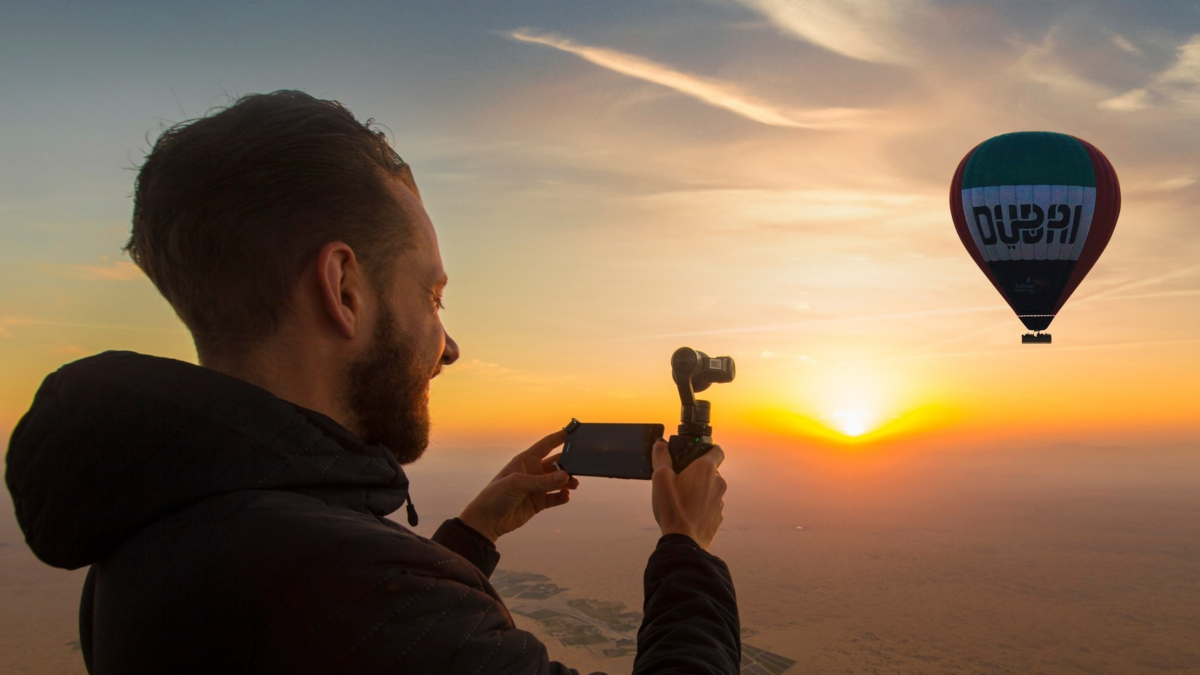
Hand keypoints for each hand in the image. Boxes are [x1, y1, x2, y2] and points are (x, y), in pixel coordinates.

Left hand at [458, 430, 580, 542]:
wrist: (487, 520)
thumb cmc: (496, 496)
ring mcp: (536, 487)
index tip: (573, 432)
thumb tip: (565, 476)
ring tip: (574, 483)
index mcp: (525, 461)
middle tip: (580, 465)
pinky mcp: (538, 502)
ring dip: (567, 481)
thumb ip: (542, 481)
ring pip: (557, 481)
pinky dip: (562, 496)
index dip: (559, 437)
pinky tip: (566, 496)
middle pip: (555, 463)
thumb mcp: (518, 484)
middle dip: (568, 463)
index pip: (546, 445)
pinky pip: (555, 497)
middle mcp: (533, 472)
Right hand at [651, 440, 726, 549]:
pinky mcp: (718, 516)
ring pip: (711, 488)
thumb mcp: (660, 479)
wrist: (684, 542)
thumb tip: (660, 444)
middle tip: (679, 479)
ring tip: (681, 499)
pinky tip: (687, 512)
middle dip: (697, 472)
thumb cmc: (673, 509)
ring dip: (700, 489)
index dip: (707, 448)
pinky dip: (702, 505)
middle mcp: (718, 482)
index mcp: (705, 469)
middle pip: (711, 470)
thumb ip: (661, 458)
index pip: (716, 450)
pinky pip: (710, 504)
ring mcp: (720, 500)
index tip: (696, 452)